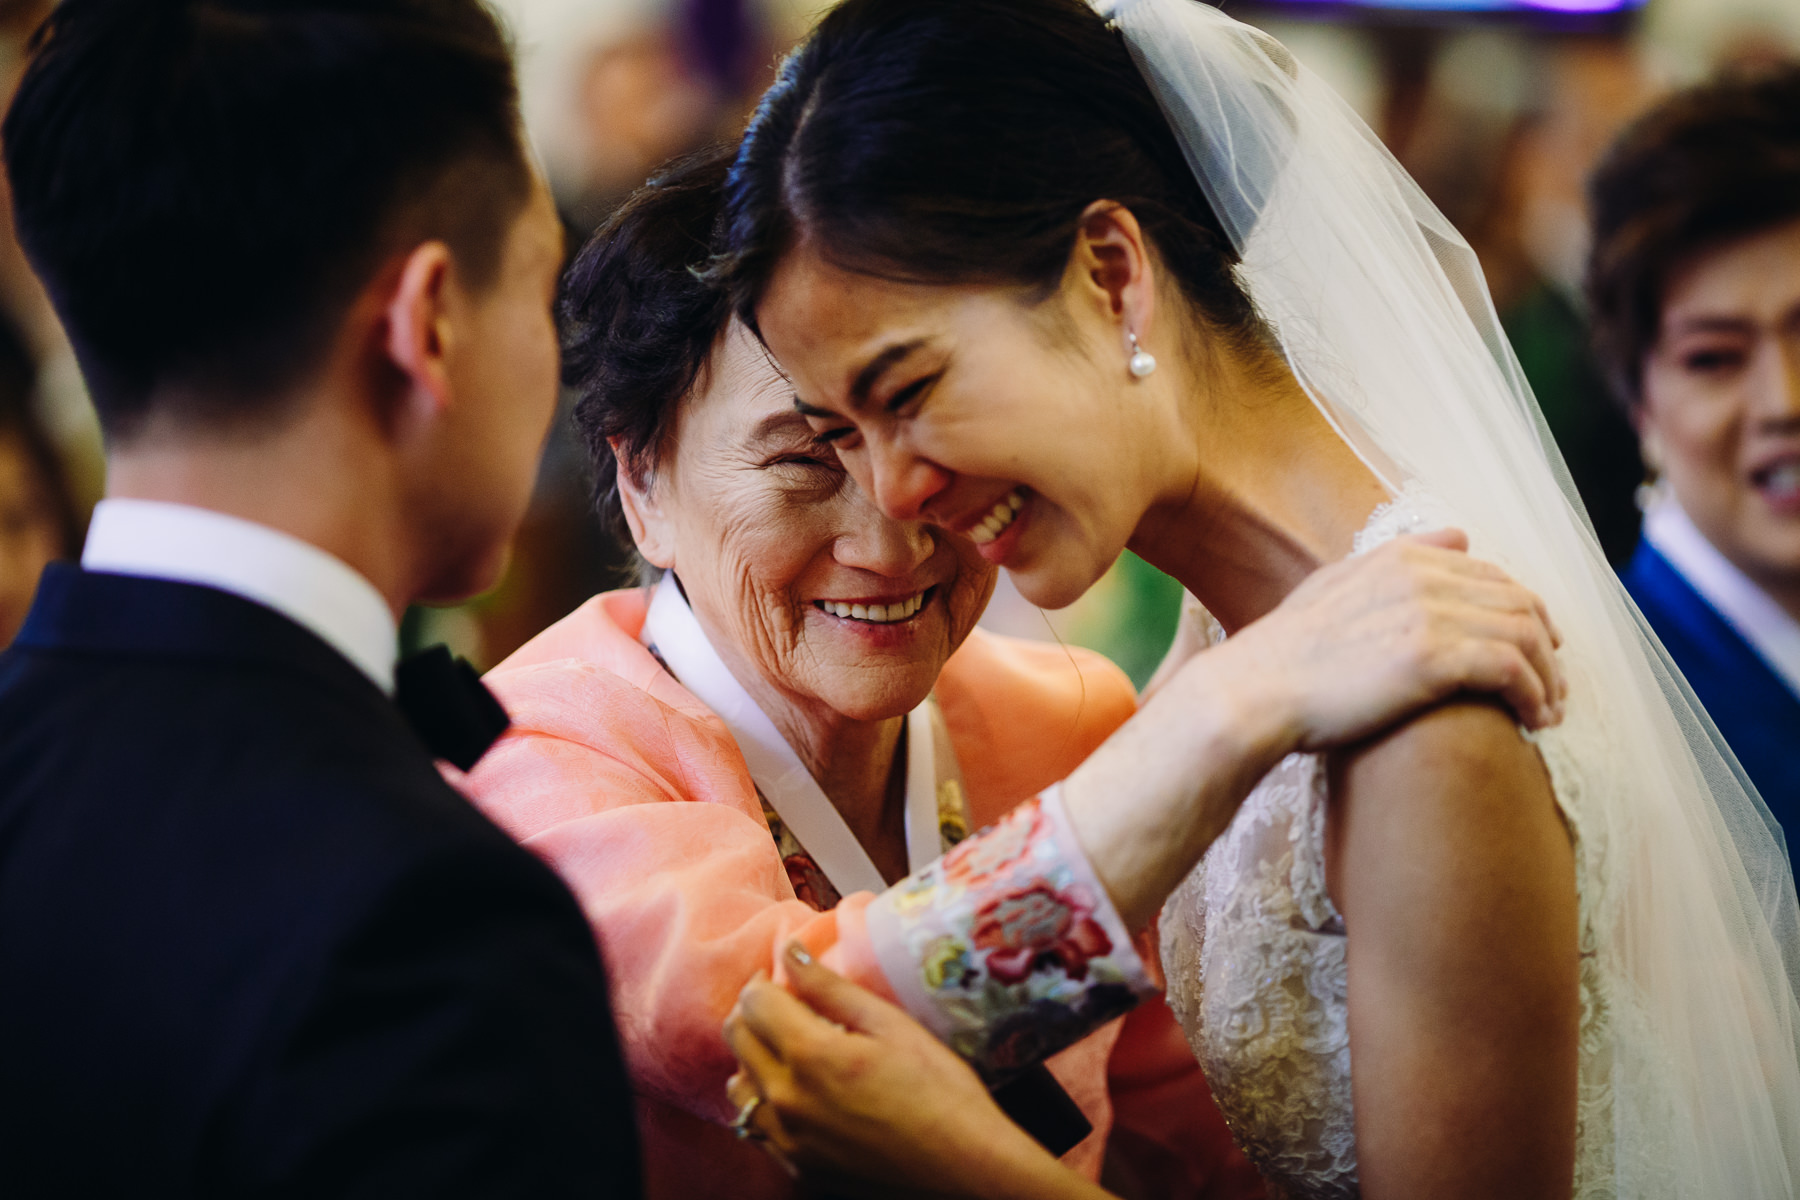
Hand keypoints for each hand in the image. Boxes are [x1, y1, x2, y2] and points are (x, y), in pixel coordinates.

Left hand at [723, 942, 1112, 1199]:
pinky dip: (762, 1102)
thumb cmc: (940, 1092)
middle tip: (782, 1003)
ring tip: (787, 1048)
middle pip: (738, 1039)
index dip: (765, 979)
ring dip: (752, 1058)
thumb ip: (831, 988)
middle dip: (753, 1012)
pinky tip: (794, 1094)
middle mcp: (786, 1100)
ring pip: (739, 1086)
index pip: (754, 1002)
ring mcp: (788, 1139)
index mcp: (809, 1055)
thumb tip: (791, 952)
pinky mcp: (797, 1166)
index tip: (782, 975)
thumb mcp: (892, 1026)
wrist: (964, 1168)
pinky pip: (755, 1127)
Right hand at [1216, 528, 1565, 753]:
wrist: (1255, 692)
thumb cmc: (1287, 655)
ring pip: (1526, 635)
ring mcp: (1430, 614)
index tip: (1535, 649)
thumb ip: (1397, 558)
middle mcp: (1423, 576)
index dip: (1524, 612)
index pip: (1492, 575)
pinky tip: (1532, 719)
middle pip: (1519, 602)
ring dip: (1548, 676)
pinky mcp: (1434, 658)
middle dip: (1546, 645)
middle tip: (1552, 684)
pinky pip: (1512, 669)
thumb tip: (1458, 535)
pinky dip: (1534, 695)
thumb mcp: (1335, 585)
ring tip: (1547, 711)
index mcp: (1402, 557)